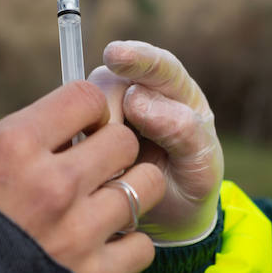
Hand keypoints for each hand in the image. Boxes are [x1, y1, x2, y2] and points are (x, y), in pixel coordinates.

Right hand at [0, 81, 165, 272]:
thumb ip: (20, 146)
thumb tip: (62, 130)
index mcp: (14, 145)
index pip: (85, 98)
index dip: (90, 110)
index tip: (83, 126)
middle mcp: (52, 183)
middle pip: (124, 140)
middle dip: (114, 148)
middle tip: (98, 165)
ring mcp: (77, 231)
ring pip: (146, 187)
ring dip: (131, 191)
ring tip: (109, 201)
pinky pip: (142, 246)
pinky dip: (129, 245)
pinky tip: (106, 244)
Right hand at [88, 41, 222, 246]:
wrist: (171, 216)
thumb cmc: (191, 184)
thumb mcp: (201, 166)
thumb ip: (182, 131)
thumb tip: (135, 98)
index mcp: (176, 92)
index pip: (158, 66)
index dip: (137, 58)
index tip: (115, 56)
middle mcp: (139, 92)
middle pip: (110, 82)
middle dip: (111, 115)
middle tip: (125, 156)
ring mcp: (110, 110)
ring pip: (85, 105)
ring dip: (93, 136)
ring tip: (118, 171)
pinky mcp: (87, 129)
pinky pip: (70, 127)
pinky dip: (77, 146)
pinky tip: (94, 170)